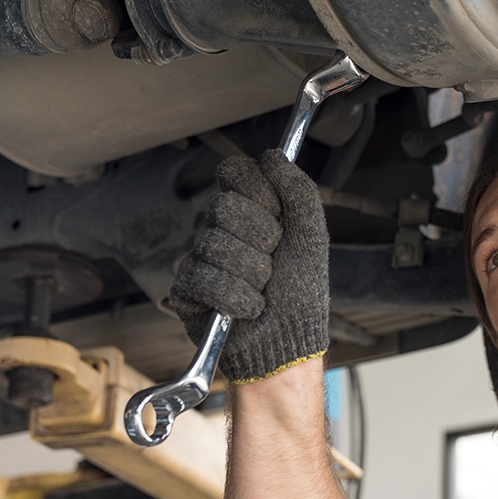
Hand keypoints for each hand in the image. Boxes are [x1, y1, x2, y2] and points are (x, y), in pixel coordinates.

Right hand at [170, 149, 329, 383]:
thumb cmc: (300, 294)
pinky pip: (205, 279)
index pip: (234, 172)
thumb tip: (274, 155)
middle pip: (223, 207)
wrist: (289, 343)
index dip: (258, 191)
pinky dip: (238, 299)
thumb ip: (299, 192)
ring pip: (214, 244)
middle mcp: (221, 231)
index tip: (278, 216)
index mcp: (250, 213)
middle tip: (274, 262)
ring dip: (253, 273)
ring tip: (263, 289)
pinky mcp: (186, 291)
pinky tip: (248, 309)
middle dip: (261, 239)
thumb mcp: (311, 237)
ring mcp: (200, 260)